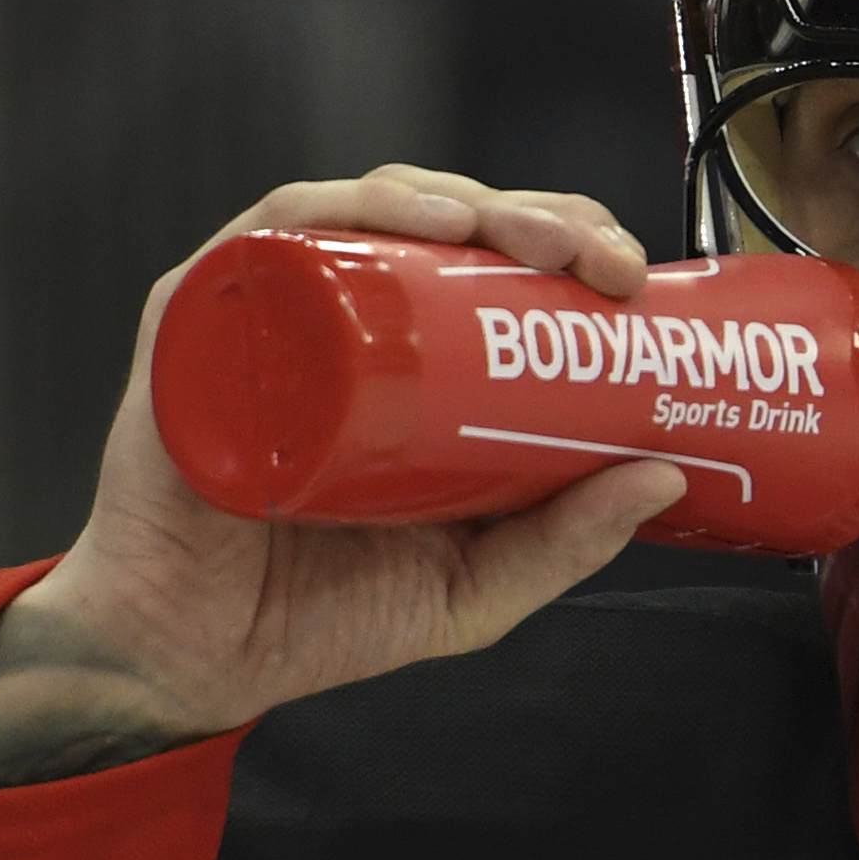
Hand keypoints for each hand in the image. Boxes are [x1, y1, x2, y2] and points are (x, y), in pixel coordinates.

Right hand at [0, 167, 684, 795]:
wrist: (192, 661)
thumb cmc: (320, 613)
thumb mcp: (475, 585)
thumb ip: (565, 541)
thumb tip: (666, 474)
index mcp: (411, 362)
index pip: (499, 264)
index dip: (572, 247)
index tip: (631, 281)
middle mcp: (341, 320)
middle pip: (444, 221)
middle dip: (534, 214)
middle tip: (596, 256)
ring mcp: (268, 312)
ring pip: (364, 210)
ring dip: (452, 198)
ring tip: (516, 233)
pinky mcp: (197, 324)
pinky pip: (262, 238)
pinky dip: (335, 211)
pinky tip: (404, 220)